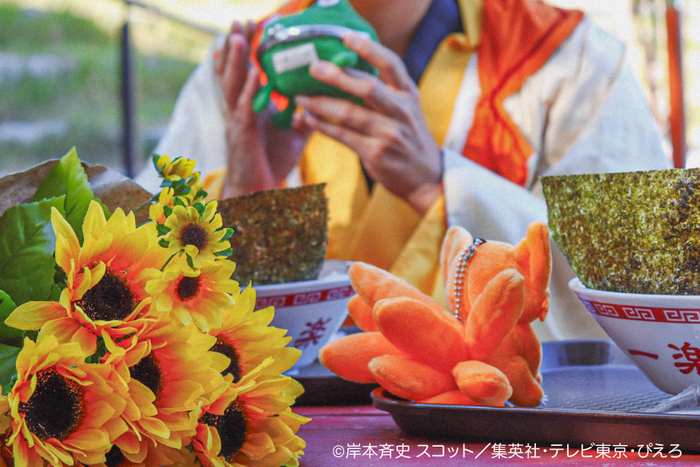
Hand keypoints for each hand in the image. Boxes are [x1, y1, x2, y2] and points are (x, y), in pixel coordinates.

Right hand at [215, 21, 308, 197]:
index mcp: (249, 107)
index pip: (244, 72)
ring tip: (238, 37)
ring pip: (232, 85)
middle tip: (239, 21)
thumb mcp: (293, 135)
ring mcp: (237, 121)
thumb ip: (304, 116)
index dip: (245, 50)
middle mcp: (239, 110)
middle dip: (235, 46)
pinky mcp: (241, 135)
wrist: (259, 194)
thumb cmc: (271, 163)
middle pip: (232, 71)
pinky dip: (249, 90)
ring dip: (235, 61)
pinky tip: (254, 74)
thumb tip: (320, 101)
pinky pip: (244, 109)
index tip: (251, 27)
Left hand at [292, 32, 442, 214]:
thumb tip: (343, 72)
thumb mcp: (406, 109)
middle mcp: (401, 112)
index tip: (347, 37)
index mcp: (408, 94)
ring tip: (302, 98)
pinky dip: (323, 126)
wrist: (425, 176)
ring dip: (321, 104)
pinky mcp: (376, 154)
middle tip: (314, 67)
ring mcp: (389, 134)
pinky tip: (309, 119)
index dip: (370, 49)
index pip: (391, 65)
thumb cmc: (408, 137)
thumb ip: (383, 91)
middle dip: (337, 76)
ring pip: (349, 113)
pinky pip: (343, 136)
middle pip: (367, 87)